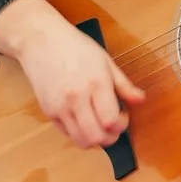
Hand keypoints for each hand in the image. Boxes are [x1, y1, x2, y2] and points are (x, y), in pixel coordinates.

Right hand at [0, 0, 145, 149]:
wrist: (40, 40)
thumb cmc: (73, 46)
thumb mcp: (105, 61)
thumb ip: (124, 85)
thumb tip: (140, 100)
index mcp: (95, 83)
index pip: (111, 121)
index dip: (121, 125)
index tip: (123, 116)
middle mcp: (76, 97)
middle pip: (96, 137)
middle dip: (110, 138)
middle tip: (113, 126)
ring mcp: (60, 106)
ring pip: (81, 141)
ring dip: (94, 139)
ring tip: (98, 124)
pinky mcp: (48, 111)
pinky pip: (67, 134)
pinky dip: (79, 134)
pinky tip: (84, 120)